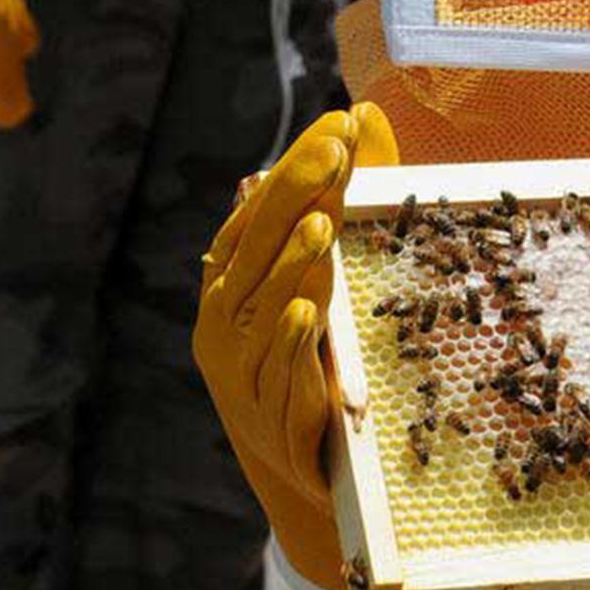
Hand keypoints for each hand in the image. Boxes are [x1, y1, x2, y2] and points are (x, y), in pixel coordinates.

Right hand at [194, 103, 398, 589]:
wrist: (309, 476)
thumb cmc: (317, 358)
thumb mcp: (333, 274)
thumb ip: (350, 195)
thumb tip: (365, 113)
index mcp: (230, 285)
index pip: (256, 214)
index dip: (294, 168)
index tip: (337, 123)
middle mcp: (223, 324)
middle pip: (253, 253)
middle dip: (294, 199)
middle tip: (334, 152)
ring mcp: (242, 375)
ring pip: (261, 313)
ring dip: (292, 266)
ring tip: (324, 223)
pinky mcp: (272, 420)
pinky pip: (279, 377)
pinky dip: (291, 343)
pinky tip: (308, 310)